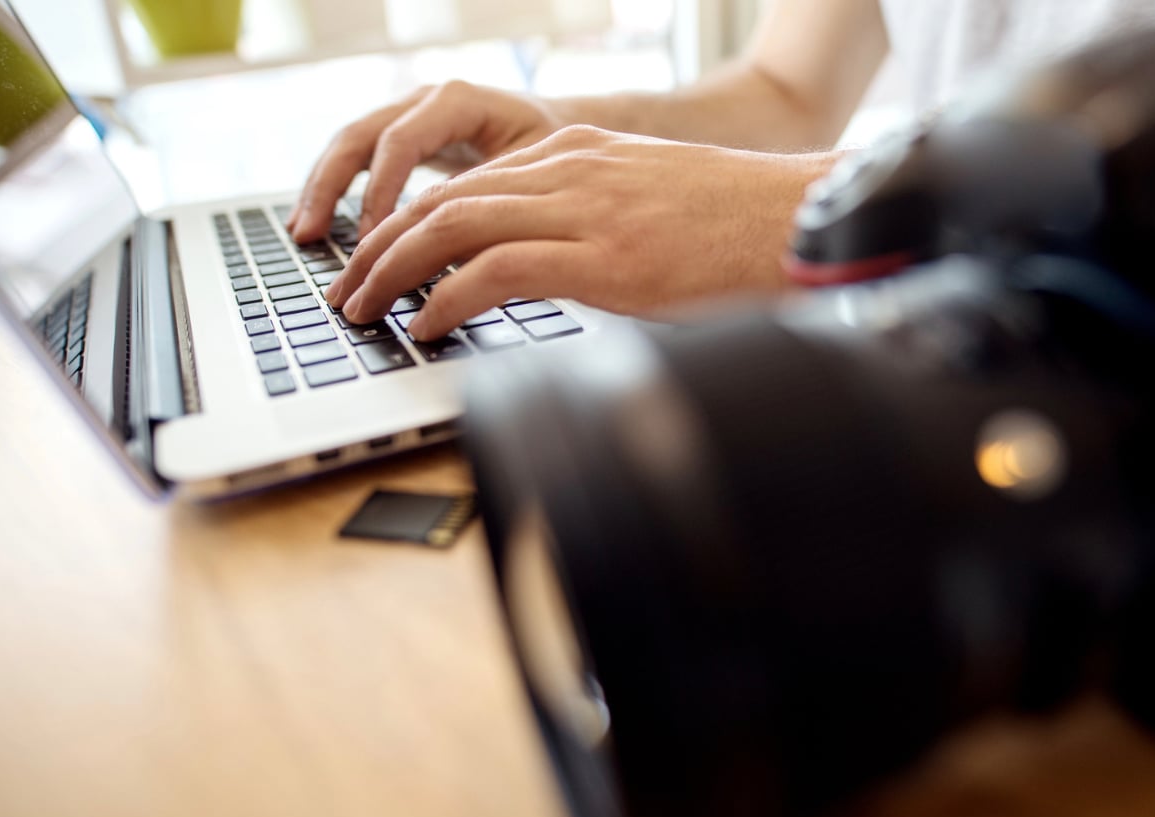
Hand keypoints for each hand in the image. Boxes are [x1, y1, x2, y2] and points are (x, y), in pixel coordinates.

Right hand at [286, 80, 570, 242]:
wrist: (566, 130)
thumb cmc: (557, 152)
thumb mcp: (532, 174)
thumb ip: (491, 203)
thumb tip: (456, 258)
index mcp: (458, 101)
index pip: (401, 141)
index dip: (380, 191)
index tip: (371, 240)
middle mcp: (426, 101)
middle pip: (360, 136)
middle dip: (330, 188)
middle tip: (309, 236)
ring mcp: (411, 116)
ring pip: (350, 146)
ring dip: (323, 190)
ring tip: (303, 235)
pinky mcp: (406, 138)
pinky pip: (360, 160)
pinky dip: (337, 191)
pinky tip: (319, 226)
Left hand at [322, 125, 840, 338]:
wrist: (808, 220)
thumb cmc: (742, 227)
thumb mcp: (653, 205)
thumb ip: (596, 220)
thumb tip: (556, 267)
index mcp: (580, 152)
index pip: (465, 182)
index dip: (406, 223)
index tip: (375, 259)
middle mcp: (570, 169)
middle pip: (442, 200)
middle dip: (378, 246)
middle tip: (345, 289)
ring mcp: (585, 209)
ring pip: (452, 227)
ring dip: (393, 272)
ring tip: (363, 310)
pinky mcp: (604, 257)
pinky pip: (494, 270)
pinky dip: (445, 298)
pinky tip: (424, 325)